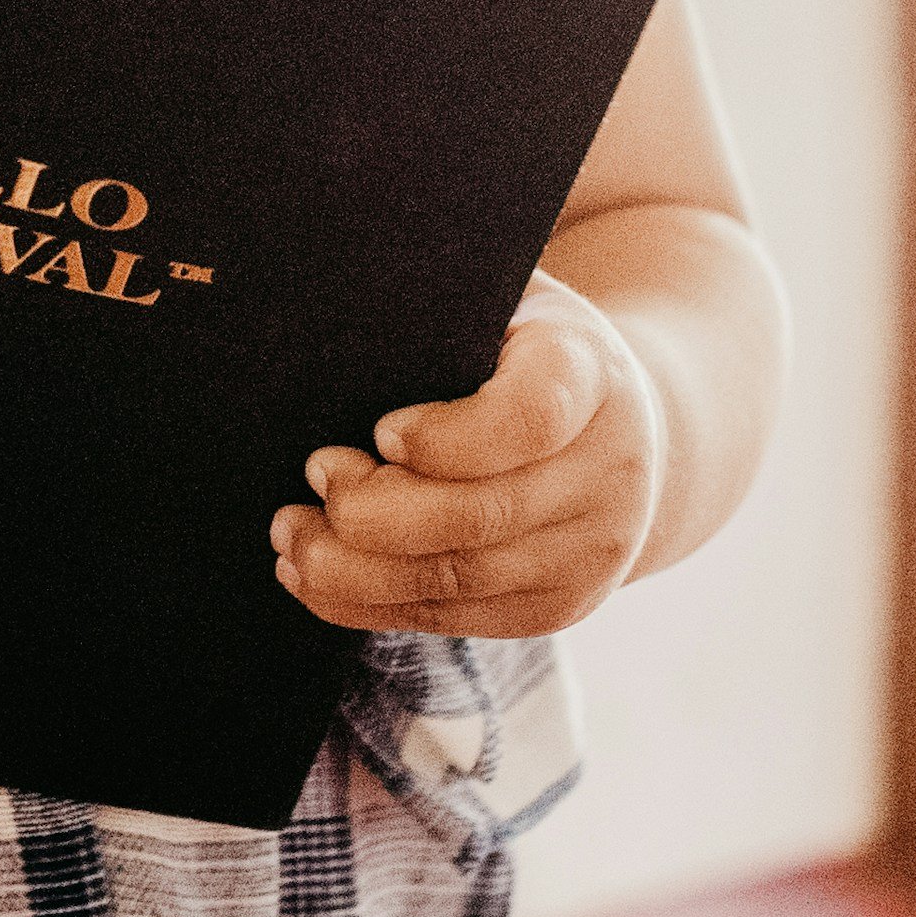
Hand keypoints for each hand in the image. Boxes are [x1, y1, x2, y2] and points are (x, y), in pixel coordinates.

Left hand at [268, 268, 665, 636]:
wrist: (625, 431)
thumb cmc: (523, 349)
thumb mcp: (503, 300)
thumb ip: (437, 306)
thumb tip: (324, 297)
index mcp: (590, 375)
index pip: (530, 416)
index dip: (448, 436)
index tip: (379, 430)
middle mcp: (607, 472)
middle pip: (480, 515)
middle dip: (374, 511)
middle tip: (311, 478)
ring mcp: (589, 551)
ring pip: (458, 579)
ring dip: (354, 568)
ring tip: (291, 535)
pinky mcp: (558, 605)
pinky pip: (455, 619)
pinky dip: (372, 605)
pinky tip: (315, 577)